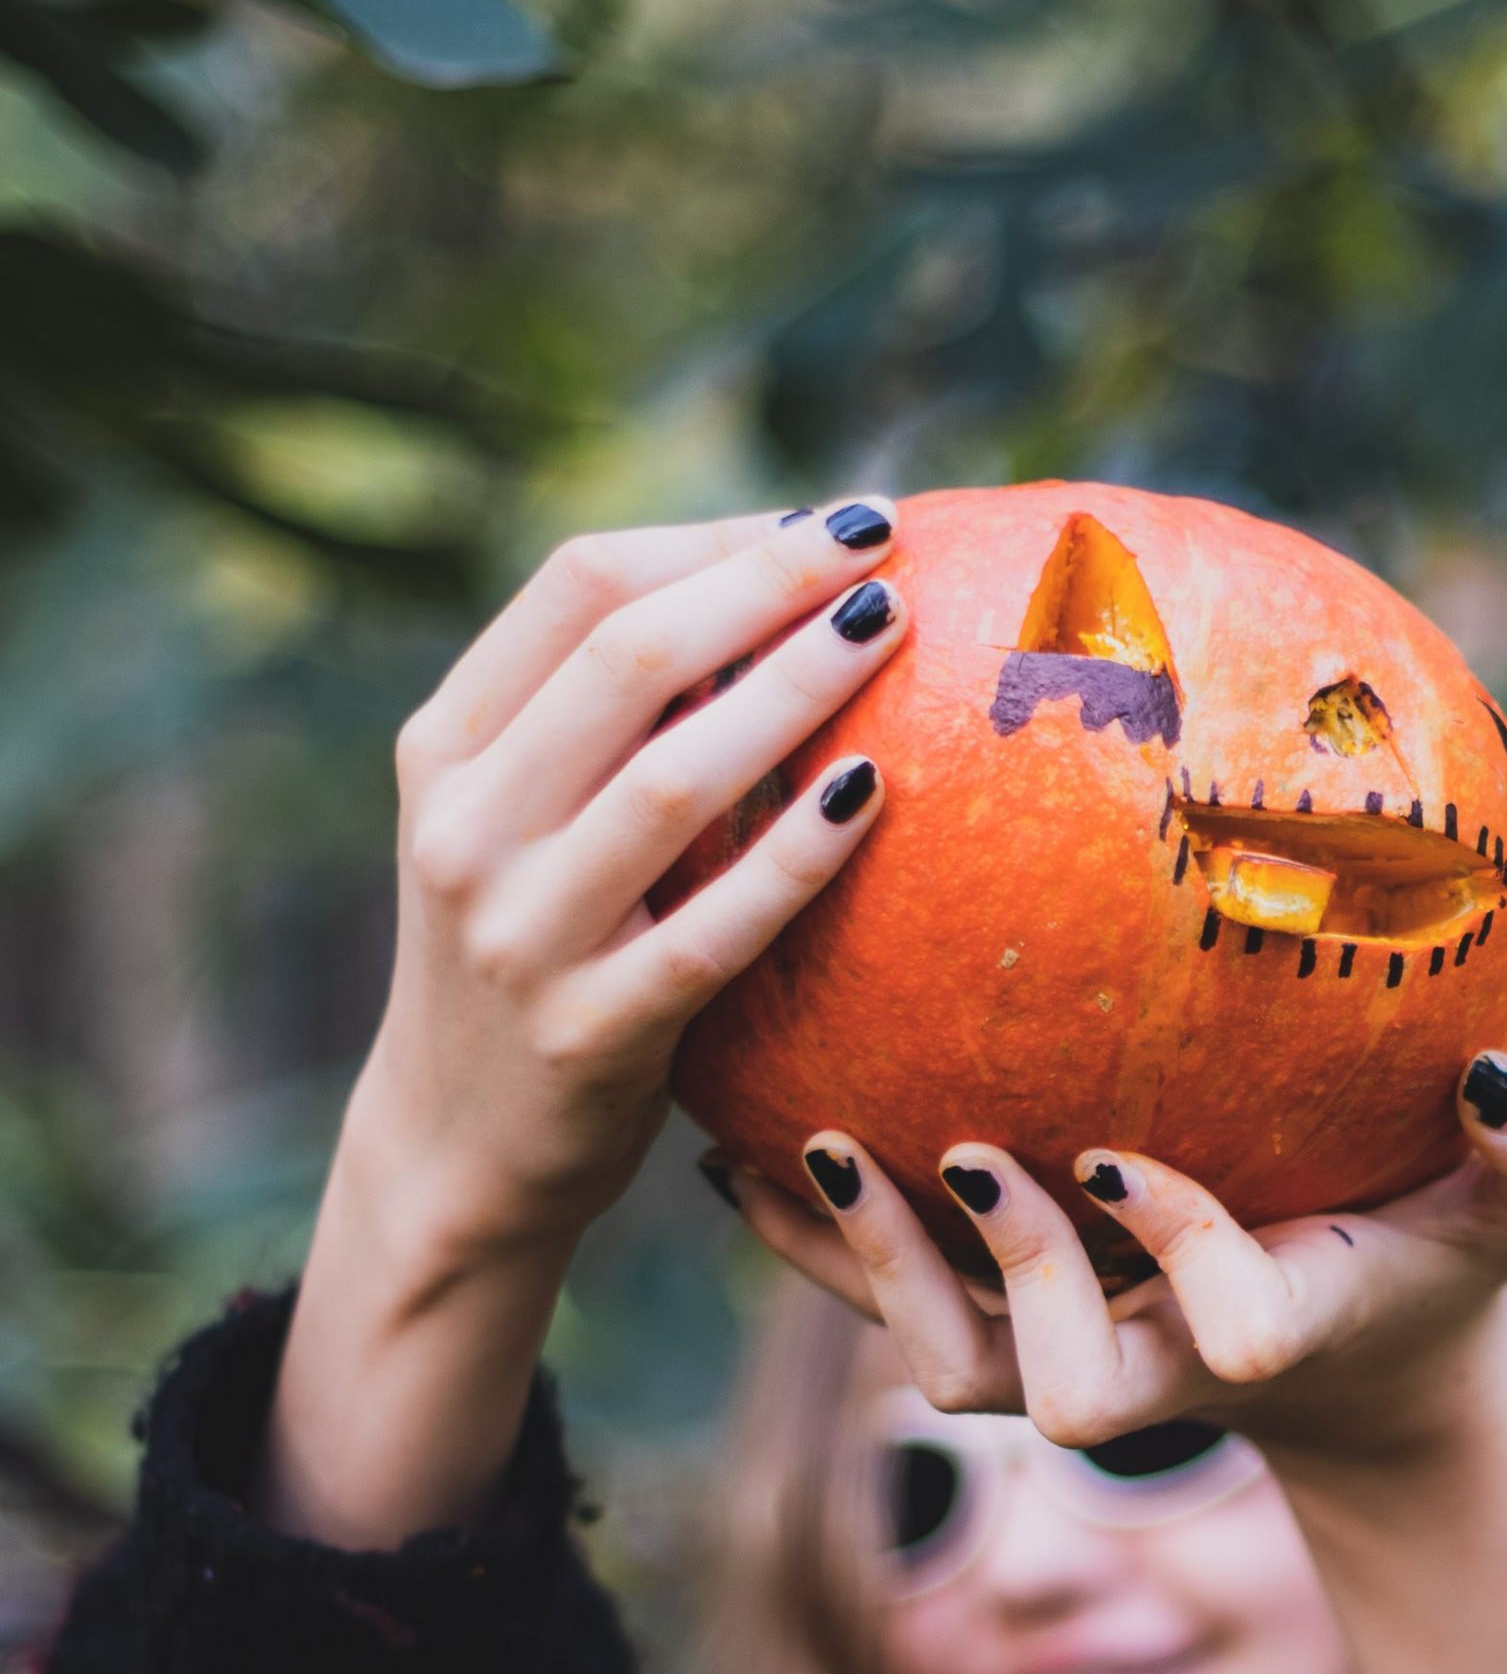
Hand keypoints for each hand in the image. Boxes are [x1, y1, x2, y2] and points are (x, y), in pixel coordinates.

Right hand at [344, 501, 909, 1273]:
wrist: (455, 1150)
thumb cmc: (527, 958)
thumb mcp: (517, 824)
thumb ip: (600, 724)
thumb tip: (770, 591)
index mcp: (448, 748)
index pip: (576, 587)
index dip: (709, 539)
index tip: (820, 523)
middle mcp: (469, 828)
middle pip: (627, 656)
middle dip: (765, 583)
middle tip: (880, 546)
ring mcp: (522, 934)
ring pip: (672, 780)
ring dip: (794, 690)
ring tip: (891, 630)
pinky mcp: (589, 1035)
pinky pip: (715, 929)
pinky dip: (797, 856)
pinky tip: (873, 791)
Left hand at [727, 1054, 1506, 1673]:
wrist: (1348, 1341)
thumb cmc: (1441, 1250)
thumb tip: (1505, 1084)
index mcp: (1270, 1327)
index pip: (1226, 1333)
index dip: (1175, 1262)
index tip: (1124, 1161)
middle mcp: (1153, 1362)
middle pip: (1050, 1384)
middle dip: (1009, 1285)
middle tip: (973, 1156)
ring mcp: (1064, 1349)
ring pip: (942, 1357)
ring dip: (873, 1268)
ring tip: (818, 1147)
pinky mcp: (996, 1323)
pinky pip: (885, 1298)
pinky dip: (811, 1239)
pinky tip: (738, 1142)